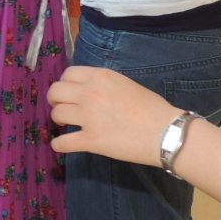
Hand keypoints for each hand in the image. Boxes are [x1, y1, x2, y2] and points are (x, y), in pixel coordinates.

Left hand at [48, 65, 178, 165]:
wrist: (165, 132)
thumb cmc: (152, 108)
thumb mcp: (126, 84)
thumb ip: (104, 85)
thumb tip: (90, 91)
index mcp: (101, 77)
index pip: (68, 74)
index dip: (64, 83)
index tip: (67, 92)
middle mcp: (90, 93)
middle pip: (56, 91)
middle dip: (55, 100)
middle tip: (61, 107)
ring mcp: (89, 117)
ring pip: (56, 114)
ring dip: (58, 120)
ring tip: (65, 125)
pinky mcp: (90, 140)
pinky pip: (62, 142)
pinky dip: (59, 145)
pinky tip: (61, 145)